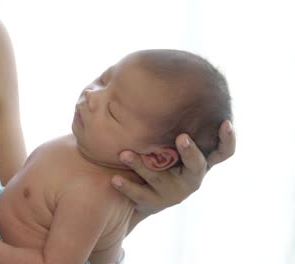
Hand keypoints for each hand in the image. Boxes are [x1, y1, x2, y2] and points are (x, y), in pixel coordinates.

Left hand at [112, 120, 234, 215]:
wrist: (145, 195)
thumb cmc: (162, 158)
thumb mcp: (171, 143)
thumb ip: (174, 121)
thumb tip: (166, 73)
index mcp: (201, 161)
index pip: (224, 152)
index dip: (227, 139)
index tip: (225, 122)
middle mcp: (192, 178)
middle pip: (197, 166)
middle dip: (190, 152)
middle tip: (182, 137)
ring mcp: (173, 192)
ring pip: (160, 178)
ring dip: (142, 164)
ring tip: (124, 153)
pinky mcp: (153, 202)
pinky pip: (139, 194)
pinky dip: (127, 186)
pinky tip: (114, 178)